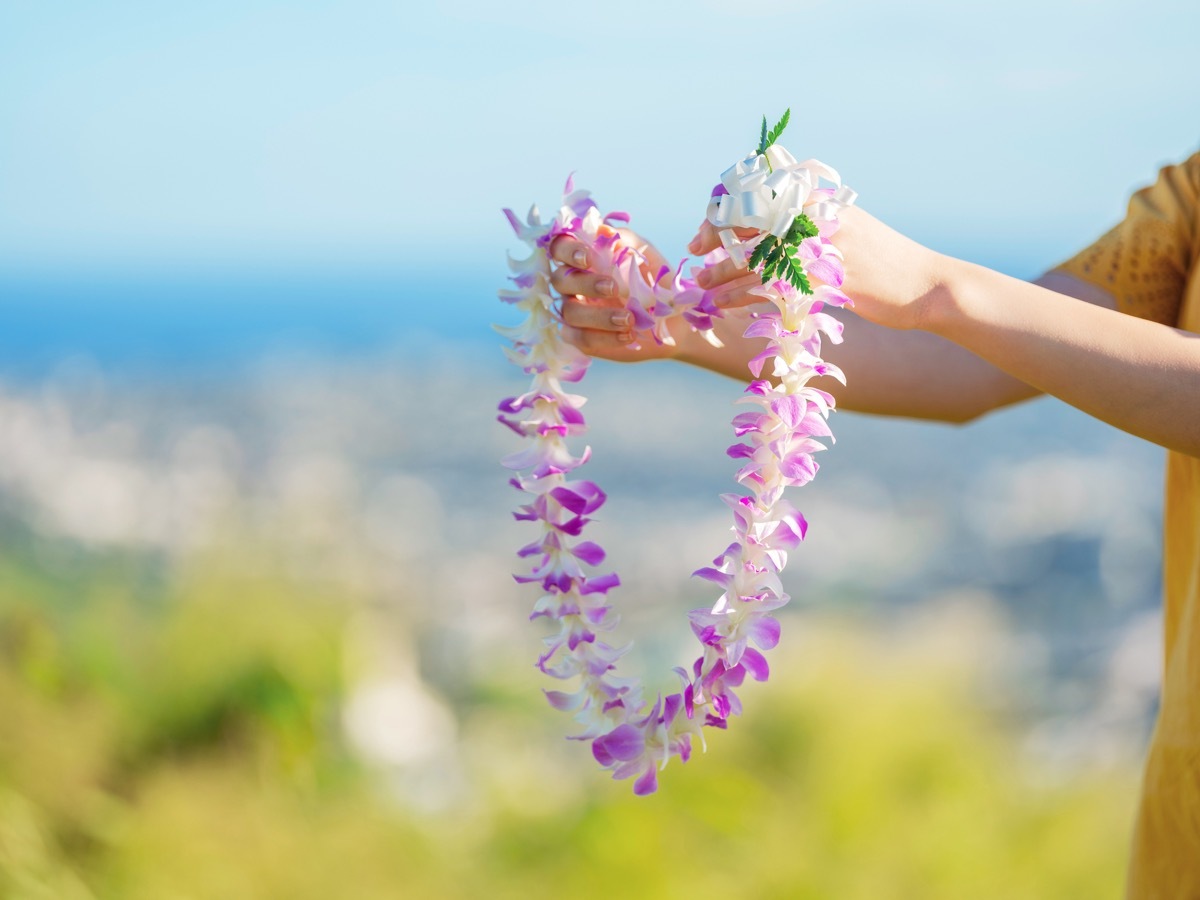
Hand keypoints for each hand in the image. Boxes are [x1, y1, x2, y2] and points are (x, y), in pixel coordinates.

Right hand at [547, 228, 687, 361]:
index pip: (559, 247)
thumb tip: (602, 230)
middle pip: (560, 280)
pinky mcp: (583, 338)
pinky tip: (628, 335)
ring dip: (599, 315)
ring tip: (629, 319)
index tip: (588, 258)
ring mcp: (575, 312)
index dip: (567, 250)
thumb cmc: (654, 279)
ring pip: (570, 312)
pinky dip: (605, 338)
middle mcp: (573, 285)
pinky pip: (582, 339)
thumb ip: (624, 240)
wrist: (673, 316)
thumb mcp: (645, 254)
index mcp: (582, 259)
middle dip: (586, 284)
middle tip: (614, 288)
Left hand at [687, 207, 945, 331]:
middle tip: (694, 249)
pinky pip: (768, 287)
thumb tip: (770, 221)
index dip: (727, 205)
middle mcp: (818, 215)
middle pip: (750, 217)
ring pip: (753, 255)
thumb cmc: (883, 259)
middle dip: (715, 234)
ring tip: (701, 286)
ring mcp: (821, 246)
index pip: (760, 190)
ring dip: (720, 271)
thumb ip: (812, 218)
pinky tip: (723, 304)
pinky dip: (740, 296)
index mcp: (821, 196)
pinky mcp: (824, 280)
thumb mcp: (849, 224)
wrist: (926, 285)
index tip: (708, 224)